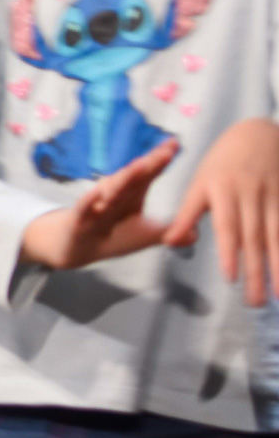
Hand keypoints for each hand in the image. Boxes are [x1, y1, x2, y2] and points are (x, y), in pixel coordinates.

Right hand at [20, 138, 177, 269]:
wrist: (75, 249)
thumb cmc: (110, 236)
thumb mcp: (144, 235)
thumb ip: (168, 230)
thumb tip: (196, 232)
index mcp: (130, 195)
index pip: (147, 174)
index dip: (161, 160)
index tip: (175, 144)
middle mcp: (114, 195)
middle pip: (133, 177)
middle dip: (149, 164)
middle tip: (166, 152)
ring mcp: (96, 206)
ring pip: (111, 190)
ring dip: (125, 177)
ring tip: (140, 166)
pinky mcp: (79, 219)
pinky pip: (84, 209)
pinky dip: (90, 201)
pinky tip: (97, 194)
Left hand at [165, 119, 278, 306]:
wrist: (260, 134)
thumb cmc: (222, 163)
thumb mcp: (199, 182)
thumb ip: (187, 214)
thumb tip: (169, 242)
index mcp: (221, 191)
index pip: (226, 226)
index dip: (228, 252)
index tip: (229, 278)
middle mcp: (249, 196)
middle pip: (253, 239)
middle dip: (255, 272)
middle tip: (253, 303)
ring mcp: (272, 198)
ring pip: (277, 237)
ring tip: (278, 296)